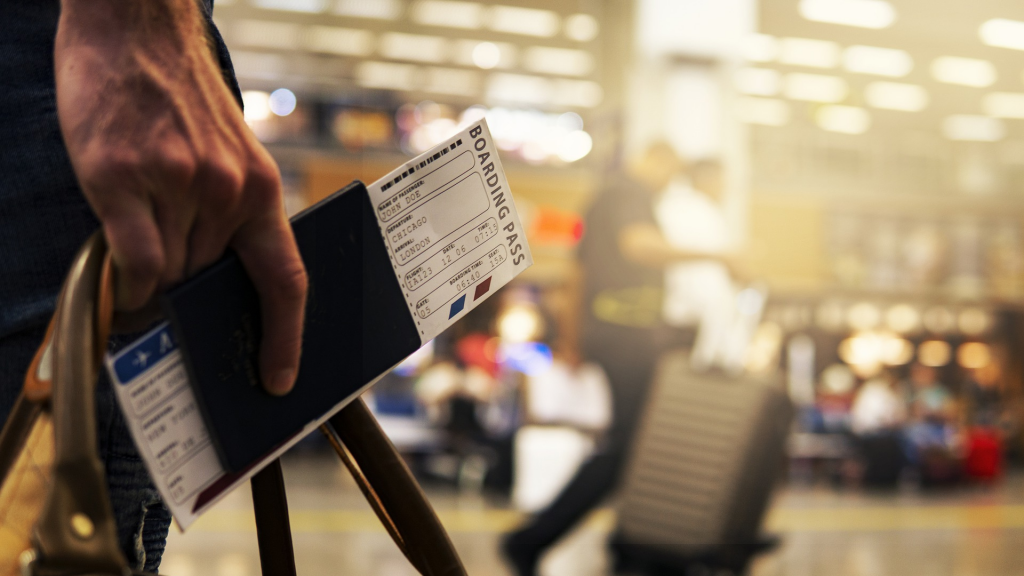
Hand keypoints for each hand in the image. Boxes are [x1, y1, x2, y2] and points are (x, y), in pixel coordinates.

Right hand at [55, 0, 306, 394]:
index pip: (286, 280)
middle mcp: (225, 192)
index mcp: (261, 190)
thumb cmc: (181, 99)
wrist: (136, 30)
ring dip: (152, 281)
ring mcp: (175, 185)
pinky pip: (133, 260)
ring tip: (137, 252)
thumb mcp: (229, 156)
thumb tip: (208, 284)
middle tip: (171, 303)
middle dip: (188, 297)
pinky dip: (127, 279)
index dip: (285, 337)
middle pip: (207, 283)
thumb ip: (227, 216)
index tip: (279, 378)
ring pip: (167, 275)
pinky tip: (121, 272)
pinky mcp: (122, 178)